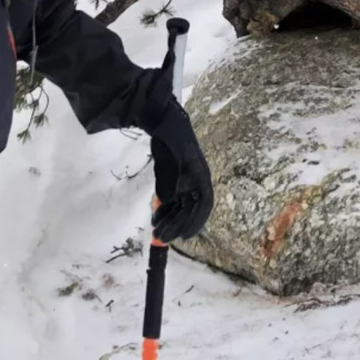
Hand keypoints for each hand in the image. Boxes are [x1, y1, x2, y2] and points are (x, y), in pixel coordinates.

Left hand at [147, 100, 214, 242]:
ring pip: (180, 208)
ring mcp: (184, 182)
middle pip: (189, 209)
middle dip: (177, 225)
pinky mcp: (173, 182)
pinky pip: (172, 202)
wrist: (165, 122)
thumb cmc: (172, 136)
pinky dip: (164, 211)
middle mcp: (195, 181)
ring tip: (156, 232)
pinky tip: (155, 218)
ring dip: (170, 221)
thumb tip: (167, 199)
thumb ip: (171, 176)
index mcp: (201, 176)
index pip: (204, 204)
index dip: (196, 221)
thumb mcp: (173, 154)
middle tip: (161, 237)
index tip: (185, 235)